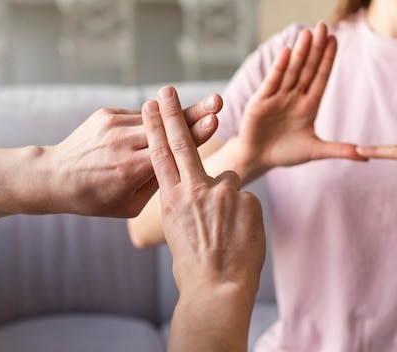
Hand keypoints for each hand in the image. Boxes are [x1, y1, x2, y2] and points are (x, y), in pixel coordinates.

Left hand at [47, 93, 221, 217]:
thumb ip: (158, 183)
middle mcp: (122, 143)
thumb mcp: (129, 205)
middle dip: (196, 112)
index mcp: (130, 170)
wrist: (55, 177)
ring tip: (207, 105)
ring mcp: (113, 125)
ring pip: (156, 117)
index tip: (214, 121)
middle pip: (168, 126)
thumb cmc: (97, 199)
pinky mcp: (106, 114)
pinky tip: (160, 126)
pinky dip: (153, 121)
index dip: (195, 134)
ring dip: (180, 113)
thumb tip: (185, 163)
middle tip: (218, 100)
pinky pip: (140, 115)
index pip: (171, 149)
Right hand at [143, 86, 264, 350]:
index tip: (150, 104)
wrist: (218, 289)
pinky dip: (244, 214)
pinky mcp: (246, 198)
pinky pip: (245, 199)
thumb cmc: (195, 268)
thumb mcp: (179, 233)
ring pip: (227, 179)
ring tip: (228, 230)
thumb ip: (185, 205)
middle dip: (173, 115)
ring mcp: (221, 192)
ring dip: (228, 200)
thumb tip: (196, 193)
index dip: (155, 128)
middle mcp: (194, 190)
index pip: (160, 156)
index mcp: (172, 200)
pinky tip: (241, 236)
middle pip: (182, 144)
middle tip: (166, 90)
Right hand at [235, 22, 364, 173]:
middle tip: (323, 26)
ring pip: (291, 71)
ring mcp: (277, 97)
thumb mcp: (316, 151)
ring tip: (308, 33)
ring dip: (300, 53)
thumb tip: (365, 156)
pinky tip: (287, 52)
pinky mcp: (260, 102)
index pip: (321, 77)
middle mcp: (294, 97)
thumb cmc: (286, 153)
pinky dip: (279, 68)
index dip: (328, 59)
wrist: (258, 159)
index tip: (335, 39)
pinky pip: (272, 82)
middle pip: (308, 69)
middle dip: (316, 48)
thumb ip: (339, 150)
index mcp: (309, 105)